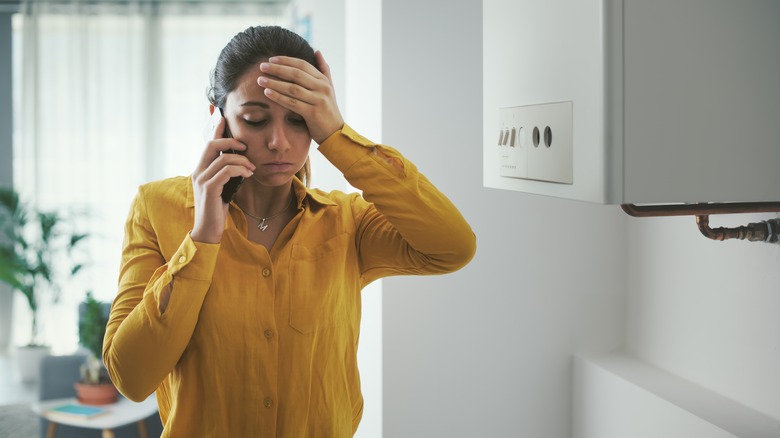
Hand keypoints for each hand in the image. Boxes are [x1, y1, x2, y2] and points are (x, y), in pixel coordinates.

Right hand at [190, 113, 254, 243]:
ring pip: (223, 158)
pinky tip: (248, 175)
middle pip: (212, 145)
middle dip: (231, 141)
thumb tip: (241, 162)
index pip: (208, 144)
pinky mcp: (209, 189)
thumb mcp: (223, 187)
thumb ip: (226, 174)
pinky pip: (226, 171)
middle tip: (245, 146)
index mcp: (201, 169)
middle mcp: (198, 171)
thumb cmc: (217, 209)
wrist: (208, 230)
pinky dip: (240, 170)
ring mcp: (202, 180)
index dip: (216, 129)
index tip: (224, 117)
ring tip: (252, 168)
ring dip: (242, 160)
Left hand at [257, 50, 344, 143]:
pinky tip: (267, 93)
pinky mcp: (313, 113)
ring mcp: (318, 100)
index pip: (302, 65)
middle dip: (277, 69)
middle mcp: (322, 88)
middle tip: (262, 66)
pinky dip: (279, 97)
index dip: (286, 60)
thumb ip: (323, 69)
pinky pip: (292, 103)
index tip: (271, 59)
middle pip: (296, 74)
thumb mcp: (329, 88)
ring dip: (274, 83)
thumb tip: (316, 51)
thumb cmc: (328, 110)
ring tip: (260, 80)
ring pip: (292, 88)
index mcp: (323, 80)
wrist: (335, 133)